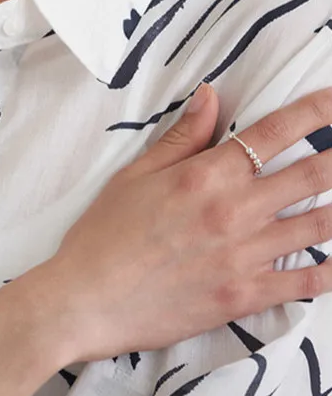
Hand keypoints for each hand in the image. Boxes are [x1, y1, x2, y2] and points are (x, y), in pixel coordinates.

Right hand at [46, 83, 331, 362]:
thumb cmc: (104, 233)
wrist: (87, 299)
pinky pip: (307, 283)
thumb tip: (211, 96)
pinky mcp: (245, 296)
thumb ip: (181, 137)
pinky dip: (331, 271)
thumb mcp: (134, 175)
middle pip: (312, 175)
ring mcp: (245, 256)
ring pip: (319, 225)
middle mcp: (235, 211)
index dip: (315, 111)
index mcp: (205, 175)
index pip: (274, 133)